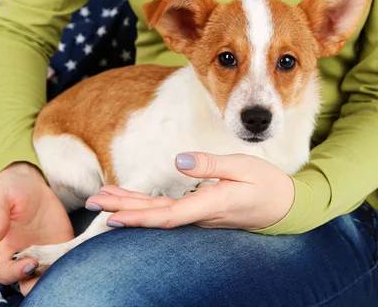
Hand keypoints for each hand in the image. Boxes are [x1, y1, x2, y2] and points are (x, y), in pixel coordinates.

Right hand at [0, 162, 73, 295]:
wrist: (32, 184)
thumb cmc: (10, 191)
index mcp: (7, 249)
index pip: (6, 274)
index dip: (16, 274)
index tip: (31, 262)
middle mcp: (26, 255)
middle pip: (29, 283)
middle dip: (40, 285)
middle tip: (54, 274)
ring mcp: (46, 252)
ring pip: (51, 276)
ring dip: (60, 274)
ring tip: (71, 263)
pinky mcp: (63, 243)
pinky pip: (70, 259)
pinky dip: (76, 260)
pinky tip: (83, 251)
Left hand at [85, 153, 294, 230]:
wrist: (286, 207)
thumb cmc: (267, 184)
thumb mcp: (243, 166)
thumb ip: (210, 164)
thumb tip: (178, 161)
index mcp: (212, 204)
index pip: (169, 215)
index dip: (139, 216)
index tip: (112, 215)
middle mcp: (202, 215)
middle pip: (156, 216)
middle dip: (123, 210)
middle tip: (92, 202)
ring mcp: (200, 216)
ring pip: (159, 214)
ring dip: (130, 207)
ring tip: (101, 200)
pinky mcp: (201, 212)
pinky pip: (168, 212)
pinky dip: (145, 207)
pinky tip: (130, 204)